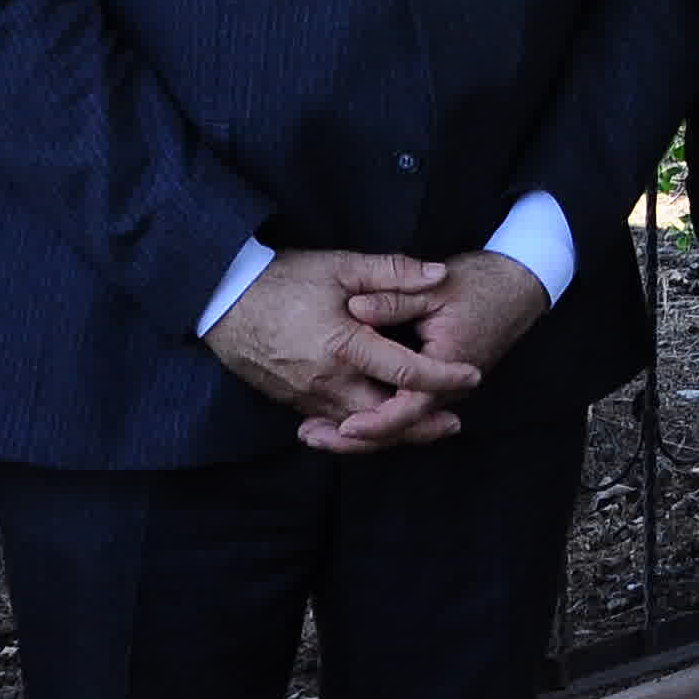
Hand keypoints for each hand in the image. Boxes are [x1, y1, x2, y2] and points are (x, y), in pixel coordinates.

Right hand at [205, 251, 480, 450]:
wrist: (224, 302)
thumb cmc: (285, 280)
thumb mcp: (341, 266)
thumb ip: (392, 271)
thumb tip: (438, 275)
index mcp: (344, 346)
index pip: (405, 372)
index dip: (443, 377)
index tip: (473, 375)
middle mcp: (327, 381)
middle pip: (384, 416)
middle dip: (421, 424)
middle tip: (455, 422)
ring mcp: (307, 397)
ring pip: (358, 428)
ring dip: (392, 432)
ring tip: (426, 428)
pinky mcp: (293, 402)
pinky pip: (333, 425)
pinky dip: (360, 430)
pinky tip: (378, 426)